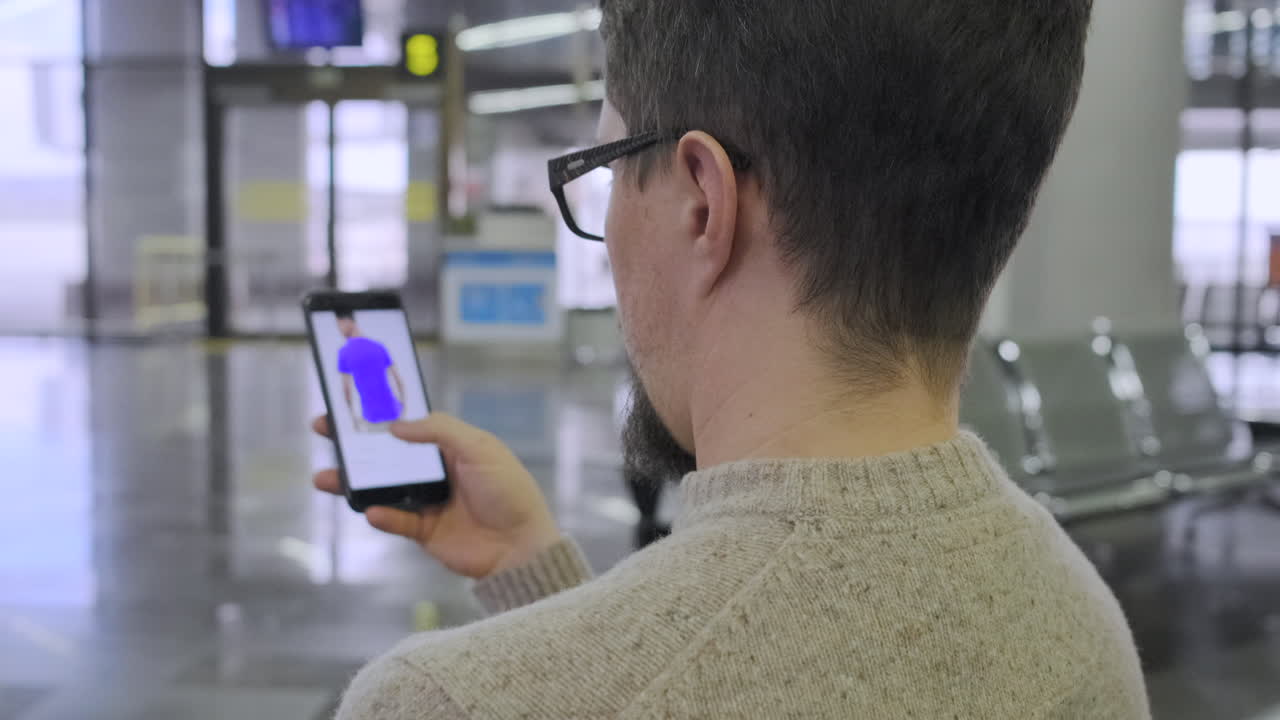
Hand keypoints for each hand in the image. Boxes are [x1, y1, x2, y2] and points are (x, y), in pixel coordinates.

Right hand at [312, 413, 561, 579]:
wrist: (521, 545)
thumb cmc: (508, 490)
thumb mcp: (479, 448)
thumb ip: (439, 430)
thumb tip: (396, 426)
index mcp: (452, 445)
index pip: (409, 423)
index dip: (381, 413)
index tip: (351, 402)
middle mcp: (437, 470)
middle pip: (387, 453)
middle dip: (354, 444)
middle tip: (323, 430)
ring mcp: (429, 501)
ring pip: (382, 487)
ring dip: (354, 482)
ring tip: (324, 477)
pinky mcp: (425, 531)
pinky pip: (396, 520)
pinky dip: (382, 516)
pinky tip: (371, 510)